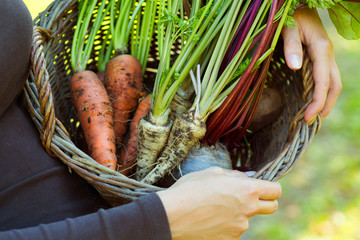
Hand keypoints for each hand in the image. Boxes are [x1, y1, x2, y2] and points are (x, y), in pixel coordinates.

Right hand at [157, 167, 281, 239]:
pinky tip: (211, 219)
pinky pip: (234, 230)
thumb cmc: (190, 189)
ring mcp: (240, 227)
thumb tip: (248, 178)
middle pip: (272, 207)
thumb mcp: (213, 172)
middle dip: (264, 201)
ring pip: (248, 218)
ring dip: (239, 213)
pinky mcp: (230, 239)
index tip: (263, 187)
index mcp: (247, 189)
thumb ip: (235, 175)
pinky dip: (227, 225)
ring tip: (215, 208)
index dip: (270, 188)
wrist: (172, 215)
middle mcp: (248, 209)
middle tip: (247, 198)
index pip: (276, 190)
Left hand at [281, 7, 341, 121]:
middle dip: (325, 105)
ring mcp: (325, 56)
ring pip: (332, 83)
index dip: (317, 102)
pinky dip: (321, 92)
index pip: (323, 82)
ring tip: (313, 116)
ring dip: (325, 100)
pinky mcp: (319, 57)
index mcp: (321, 49)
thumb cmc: (292, 16)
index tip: (307, 117)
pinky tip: (311, 100)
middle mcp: (327, 55)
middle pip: (334, 86)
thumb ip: (291, 46)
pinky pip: (325, 78)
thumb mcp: (289, 28)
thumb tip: (296, 67)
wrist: (299, 5)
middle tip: (309, 121)